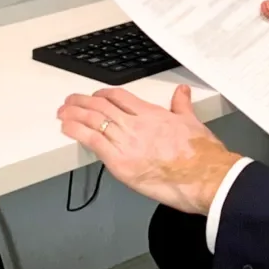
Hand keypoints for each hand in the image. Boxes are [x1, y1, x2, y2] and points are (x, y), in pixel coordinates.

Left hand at [58, 84, 240, 213]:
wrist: (205, 176)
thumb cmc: (202, 155)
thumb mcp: (193, 122)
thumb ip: (182, 106)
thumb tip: (182, 92)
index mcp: (152, 114)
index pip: (120, 97)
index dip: (103, 95)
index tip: (95, 97)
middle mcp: (136, 125)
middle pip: (102, 106)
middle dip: (82, 102)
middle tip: (71, 102)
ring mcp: (127, 142)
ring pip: (93, 121)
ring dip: (74, 114)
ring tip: (62, 113)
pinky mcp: (120, 162)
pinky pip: (92, 142)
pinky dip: (77, 132)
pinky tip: (67, 128)